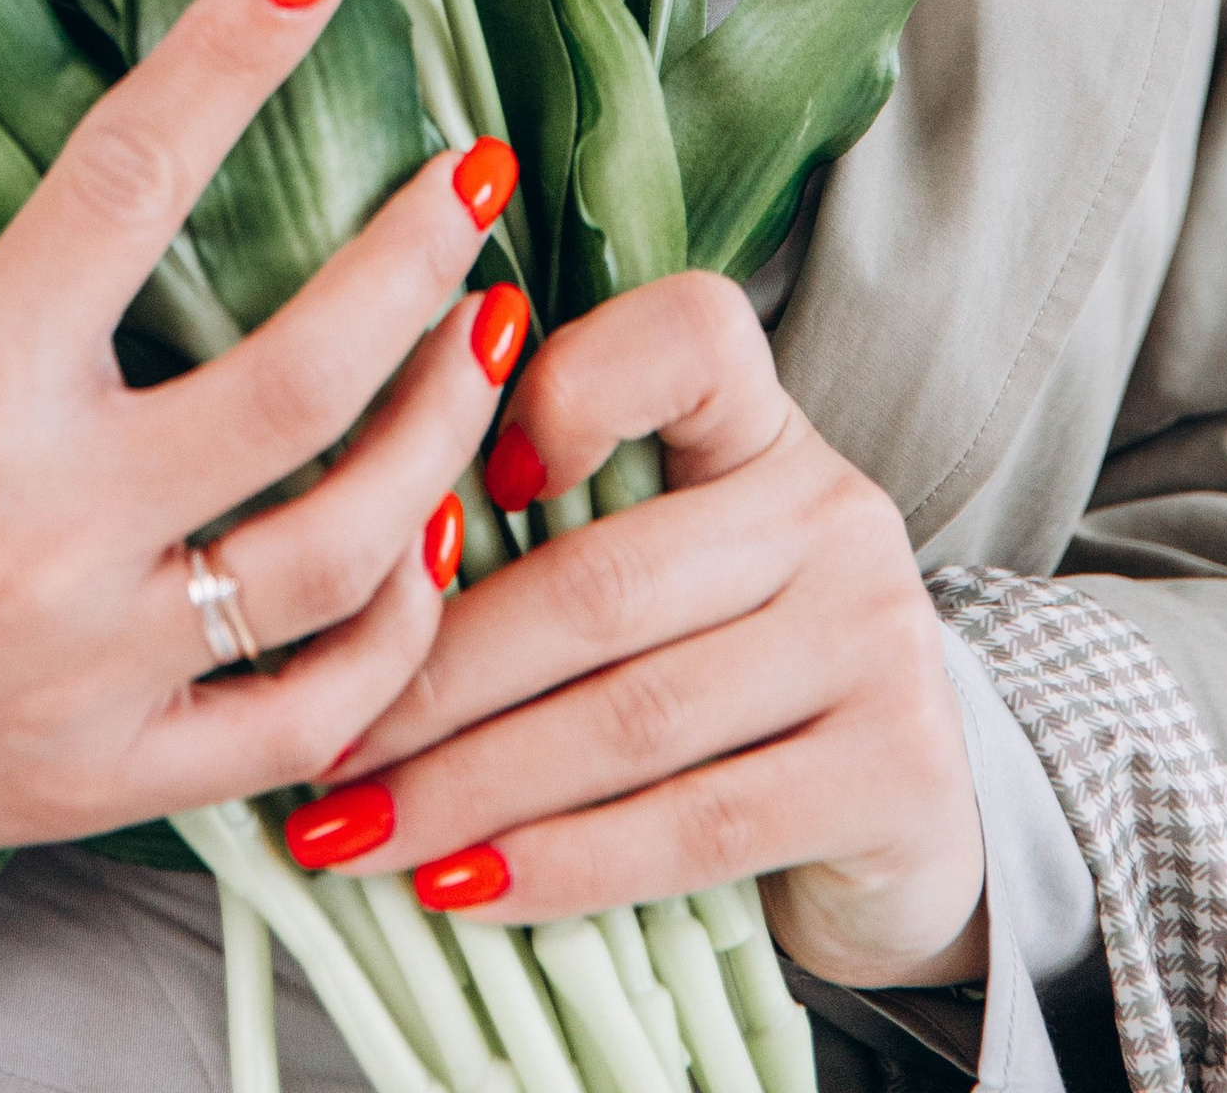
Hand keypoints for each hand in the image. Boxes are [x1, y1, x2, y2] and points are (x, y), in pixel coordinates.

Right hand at [0, 0, 523, 909]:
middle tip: (475, 172)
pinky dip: (396, 630)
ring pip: (338, 552)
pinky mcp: (117, 777)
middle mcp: (44, 534)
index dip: (231, 54)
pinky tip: (433, 532)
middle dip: (410, 261)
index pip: (127, 182)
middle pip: (292, 382)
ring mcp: (95, 669)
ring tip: (493, 328)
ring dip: (442, 429)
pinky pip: (308, 717)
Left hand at [290, 270, 985, 991]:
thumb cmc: (735, 671)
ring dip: (468, 785)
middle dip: (433, 675)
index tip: (443, 483)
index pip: (689, 337)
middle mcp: (834, 513)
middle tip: (313, 744)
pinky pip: (695, 825)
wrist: (913, 817)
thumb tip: (343, 564)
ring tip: (351, 829)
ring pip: (631, 714)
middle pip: (601, 579)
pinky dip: (561, 864)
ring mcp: (876, 639)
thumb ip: (557, 529)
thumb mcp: (673, 565)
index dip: (565, 389)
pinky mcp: (895, 774)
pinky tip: (462, 890)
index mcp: (766, 430)